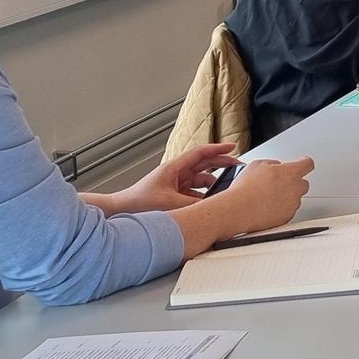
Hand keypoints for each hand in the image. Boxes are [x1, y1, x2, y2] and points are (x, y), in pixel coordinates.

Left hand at [109, 143, 240, 213]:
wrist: (120, 211)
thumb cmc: (137, 202)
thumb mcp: (170, 203)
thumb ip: (193, 205)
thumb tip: (212, 207)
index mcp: (174, 168)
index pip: (201, 153)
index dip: (218, 149)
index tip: (233, 147)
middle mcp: (176, 174)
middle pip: (204, 164)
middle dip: (222, 163)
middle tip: (238, 166)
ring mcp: (175, 184)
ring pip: (201, 180)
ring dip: (214, 182)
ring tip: (228, 186)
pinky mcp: (173, 196)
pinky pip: (195, 193)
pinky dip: (205, 196)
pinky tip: (211, 203)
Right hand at [215, 156, 312, 234]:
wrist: (239, 209)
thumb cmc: (246, 188)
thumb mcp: (257, 164)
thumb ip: (272, 163)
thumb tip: (276, 166)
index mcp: (290, 172)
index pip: (307, 163)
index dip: (304, 162)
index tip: (303, 162)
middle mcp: (296, 188)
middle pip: (303, 183)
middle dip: (293, 182)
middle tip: (278, 184)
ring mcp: (293, 204)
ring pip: (295, 198)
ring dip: (287, 196)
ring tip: (268, 197)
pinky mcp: (287, 217)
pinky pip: (288, 211)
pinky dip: (281, 209)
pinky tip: (267, 207)